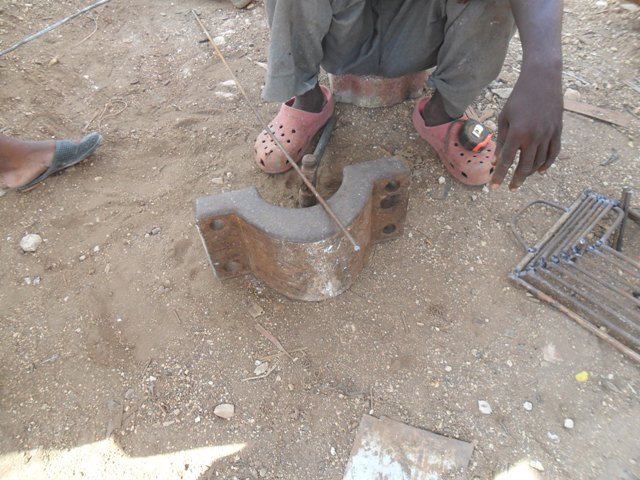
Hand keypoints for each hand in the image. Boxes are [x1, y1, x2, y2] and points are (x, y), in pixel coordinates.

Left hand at [491, 67, 562, 190]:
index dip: (499, 176)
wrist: (542, 81)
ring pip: (539, 162)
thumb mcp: (504, 118)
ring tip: (521, 178)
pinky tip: (539, 171)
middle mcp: (534, 136)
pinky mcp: (558, 131)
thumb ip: (501, 140)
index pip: (507, 161)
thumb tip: (497, 161)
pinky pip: (553, 153)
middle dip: (516, 179)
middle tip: (510, 188)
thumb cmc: (518, 98)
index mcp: (517, 133)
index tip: (494, 187)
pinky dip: (547, 164)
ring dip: (530, 173)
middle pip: (525, 166)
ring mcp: (548, 134)